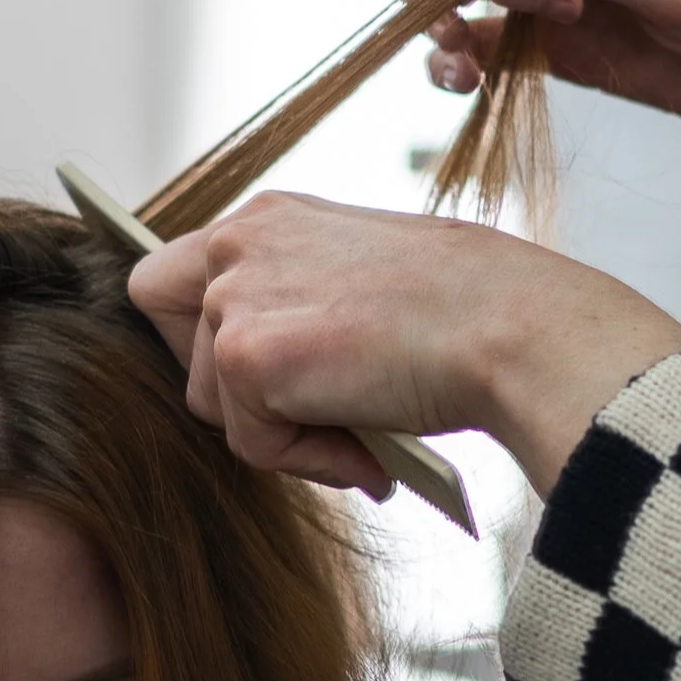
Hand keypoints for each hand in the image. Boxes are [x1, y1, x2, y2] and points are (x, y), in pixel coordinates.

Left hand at [128, 191, 680, 499]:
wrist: (511, 327)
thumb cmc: (465, 312)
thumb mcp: (362, 285)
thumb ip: (299, 308)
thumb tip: (262, 383)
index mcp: (270, 219)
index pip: (171, 276)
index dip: (194, 333)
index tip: (245, 373)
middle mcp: (240, 243)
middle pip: (169, 335)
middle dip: (227, 388)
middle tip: (309, 408)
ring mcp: (235, 297)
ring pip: (214, 404)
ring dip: (283, 432)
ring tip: (361, 425)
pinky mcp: (244, 356)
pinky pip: (252, 445)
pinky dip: (309, 462)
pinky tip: (366, 448)